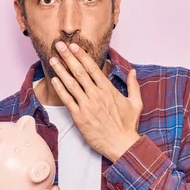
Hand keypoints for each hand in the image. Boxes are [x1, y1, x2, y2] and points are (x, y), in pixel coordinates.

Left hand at [49, 42, 142, 161]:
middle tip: (59, 45)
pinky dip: (60, 89)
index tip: (73, 46)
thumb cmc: (128, 125)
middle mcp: (96, 95)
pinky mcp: (80, 117)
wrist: (121, 144)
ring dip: (61, 70)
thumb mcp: (136, 103)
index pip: (92, 68)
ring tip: (53, 59)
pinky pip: (67, 100)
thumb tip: (133, 71)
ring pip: (71, 84)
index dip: (81, 55)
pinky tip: (54, 80)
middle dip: (68, 57)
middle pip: (79, 72)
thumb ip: (133, 85)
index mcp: (108, 90)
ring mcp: (87, 106)